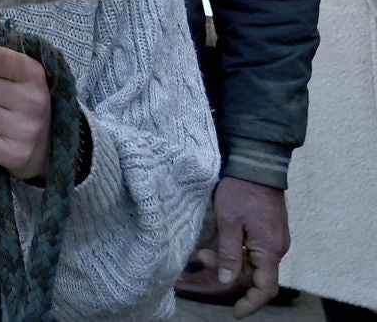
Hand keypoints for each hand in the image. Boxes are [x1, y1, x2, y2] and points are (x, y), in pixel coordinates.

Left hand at [189, 178, 288, 316]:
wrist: (257, 164)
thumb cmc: (243, 190)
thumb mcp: (229, 221)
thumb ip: (229, 252)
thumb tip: (228, 280)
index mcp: (269, 250)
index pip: (265, 287)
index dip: (251, 303)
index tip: (235, 312)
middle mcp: (274, 248)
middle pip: (251, 274)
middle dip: (224, 275)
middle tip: (198, 264)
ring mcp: (269, 239)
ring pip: (246, 261)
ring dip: (223, 261)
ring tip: (198, 253)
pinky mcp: (263, 231)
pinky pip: (247, 249)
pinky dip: (228, 251)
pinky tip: (208, 247)